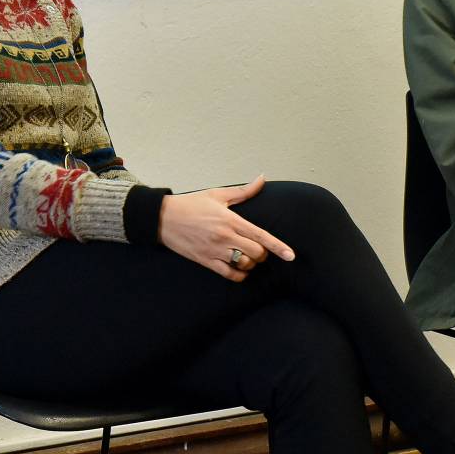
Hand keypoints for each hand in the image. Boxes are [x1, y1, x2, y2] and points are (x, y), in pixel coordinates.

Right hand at [157, 176, 294, 281]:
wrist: (163, 218)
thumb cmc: (191, 204)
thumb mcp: (217, 195)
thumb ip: (244, 191)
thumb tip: (262, 178)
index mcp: (231, 220)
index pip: (261, 235)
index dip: (278, 247)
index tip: (291, 255)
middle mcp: (225, 237)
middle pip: (256, 253)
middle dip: (263, 253)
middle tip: (258, 249)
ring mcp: (215, 251)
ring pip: (244, 265)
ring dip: (250, 263)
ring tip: (246, 256)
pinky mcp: (206, 261)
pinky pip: (229, 275)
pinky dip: (239, 275)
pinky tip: (239, 269)